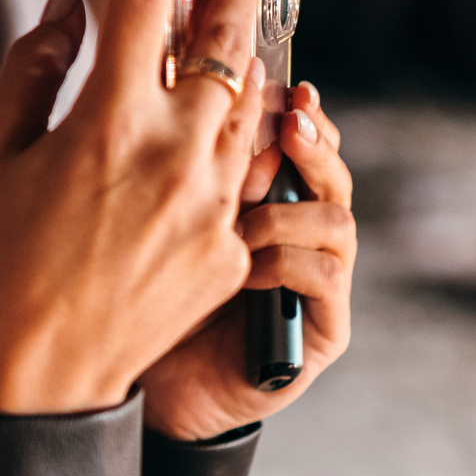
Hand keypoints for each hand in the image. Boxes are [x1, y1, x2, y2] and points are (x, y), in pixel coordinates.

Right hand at [0, 0, 263, 414]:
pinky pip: (252, 172)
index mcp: (105, 120)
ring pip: (252, 103)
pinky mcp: (231, 248)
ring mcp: (211, 202)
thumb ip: (35, 64)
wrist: (38, 375)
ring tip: (242, 23)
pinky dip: (248, 133)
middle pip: (221, 41)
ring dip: (248, 55)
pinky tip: (245, 114)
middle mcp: (172, 152)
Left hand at [140, 81, 355, 440]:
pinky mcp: (320, 331)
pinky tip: (248, 265)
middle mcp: (296, 237)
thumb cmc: (138, 298)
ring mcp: (315, 284)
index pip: (294, 141)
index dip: (290, 109)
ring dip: (292, 206)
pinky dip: (289, 262)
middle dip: (310, 140)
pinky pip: (328, 279)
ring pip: (337, 220)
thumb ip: (177, 162)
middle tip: (287, 122)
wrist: (145, 392)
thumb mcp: (151, 218)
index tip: (277, 84)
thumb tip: (174, 85)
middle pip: (328, 170)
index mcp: (258, 202)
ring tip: (246, 213)